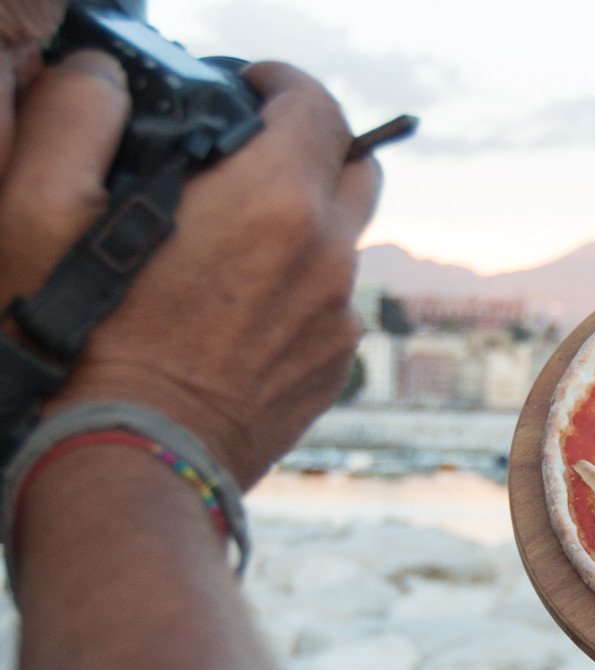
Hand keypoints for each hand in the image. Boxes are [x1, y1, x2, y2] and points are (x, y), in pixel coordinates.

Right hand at [0, 54, 379, 486]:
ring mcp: (338, 319)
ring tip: (227, 242)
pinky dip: (294, 292)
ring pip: (340, 245)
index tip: (248, 88)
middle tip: (248, 156)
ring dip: (300, 227)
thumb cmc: (74, 336)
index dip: (283, 85)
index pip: (320, 108)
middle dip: (311, 149)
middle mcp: (328, 256)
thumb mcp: (38, 205)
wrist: (124, 462)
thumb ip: (77, 115)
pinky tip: (229, 310)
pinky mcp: (334, 371)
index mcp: (276, 201)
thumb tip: (106, 80)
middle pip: (353, 171)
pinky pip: (327, 308)